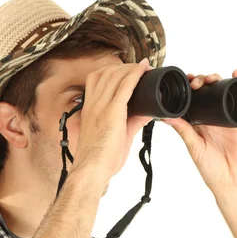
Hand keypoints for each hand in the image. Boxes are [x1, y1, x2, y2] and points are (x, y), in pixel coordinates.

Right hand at [71, 58, 153, 184]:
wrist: (91, 170)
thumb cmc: (100, 159)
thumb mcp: (115, 135)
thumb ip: (131, 122)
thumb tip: (147, 113)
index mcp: (89, 108)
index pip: (97, 78)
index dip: (113, 70)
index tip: (127, 71)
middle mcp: (93, 104)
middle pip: (107, 73)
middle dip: (125, 67)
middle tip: (141, 69)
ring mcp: (100, 106)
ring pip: (116, 75)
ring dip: (132, 68)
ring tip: (145, 68)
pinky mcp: (111, 112)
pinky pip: (125, 86)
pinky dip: (135, 75)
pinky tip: (144, 70)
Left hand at [161, 70, 236, 195]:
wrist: (232, 181)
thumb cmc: (211, 168)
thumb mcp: (193, 146)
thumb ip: (182, 130)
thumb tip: (164, 116)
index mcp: (197, 123)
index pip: (191, 100)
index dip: (187, 88)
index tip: (182, 81)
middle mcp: (211, 117)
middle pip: (205, 92)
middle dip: (200, 81)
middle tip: (195, 82)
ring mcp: (226, 116)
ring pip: (221, 91)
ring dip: (215, 80)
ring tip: (210, 78)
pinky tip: (236, 73)